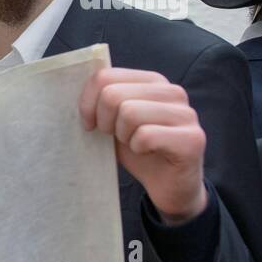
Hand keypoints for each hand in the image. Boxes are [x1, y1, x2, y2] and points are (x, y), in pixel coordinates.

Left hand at [79, 67, 208, 223]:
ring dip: (123, 136)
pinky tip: (147, 153)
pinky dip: (137, 149)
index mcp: (152, 82)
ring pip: (129, 112)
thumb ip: (102, 103)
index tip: (90, 124)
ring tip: (133, 144)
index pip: (105, 76)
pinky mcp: (192, 138)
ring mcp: (186, 114)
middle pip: (113, 94)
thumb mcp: (115, 122)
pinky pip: (146, 136)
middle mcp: (172, 92)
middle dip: (104, 120)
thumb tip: (69, 90)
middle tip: (114, 136)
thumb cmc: (139, 151)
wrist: (169, 185)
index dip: (87, 103)